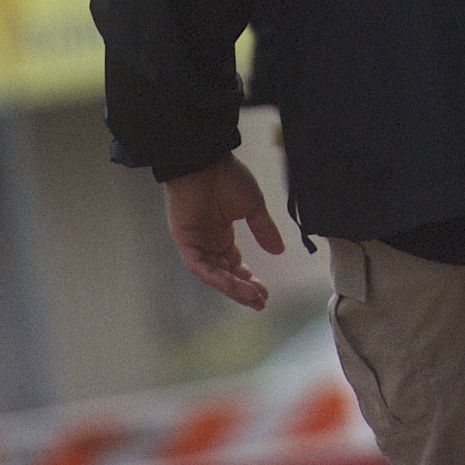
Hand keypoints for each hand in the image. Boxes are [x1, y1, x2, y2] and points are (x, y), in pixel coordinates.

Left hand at [163, 155, 284, 309]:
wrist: (205, 162)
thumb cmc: (227, 178)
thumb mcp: (252, 206)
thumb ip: (263, 229)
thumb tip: (279, 251)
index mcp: (221, 235)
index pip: (234, 265)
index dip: (248, 280)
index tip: (264, 292)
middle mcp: (208, 244)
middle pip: (225, 274)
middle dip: (242, 290)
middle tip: (260, 302)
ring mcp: (196, 245)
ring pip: (214, 274)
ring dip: (232, 287)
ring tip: (252, 297)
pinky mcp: (185, 243)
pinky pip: (201, 266)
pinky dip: (217, 277)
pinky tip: (233, 284)